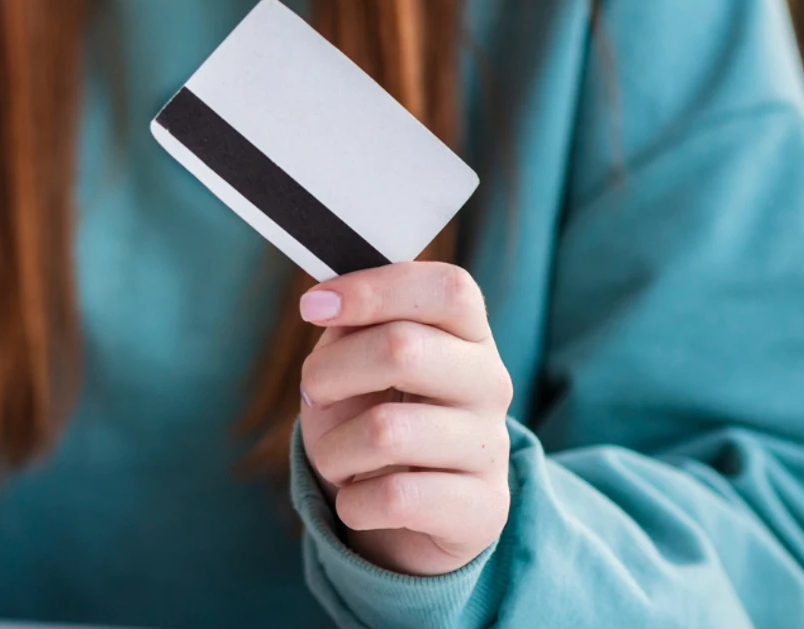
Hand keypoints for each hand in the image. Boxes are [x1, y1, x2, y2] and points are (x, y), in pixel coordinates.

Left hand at [297, 263, 512, 575]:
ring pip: (386, 431)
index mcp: (467, 333)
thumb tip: (328, 302)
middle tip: (314, 394)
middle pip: (401, 349)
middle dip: (329, 372)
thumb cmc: (372, 415)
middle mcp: (490, 382)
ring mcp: (491, 446)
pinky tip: (360, 501)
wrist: (403, 515)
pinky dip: (354, 502)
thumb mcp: (354, 361)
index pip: (447, 288)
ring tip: (338, 459)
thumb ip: (350, 324)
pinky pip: (396, 498)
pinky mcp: (483, 508)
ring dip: (333, 449)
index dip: (373, 289)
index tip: (312, 306)